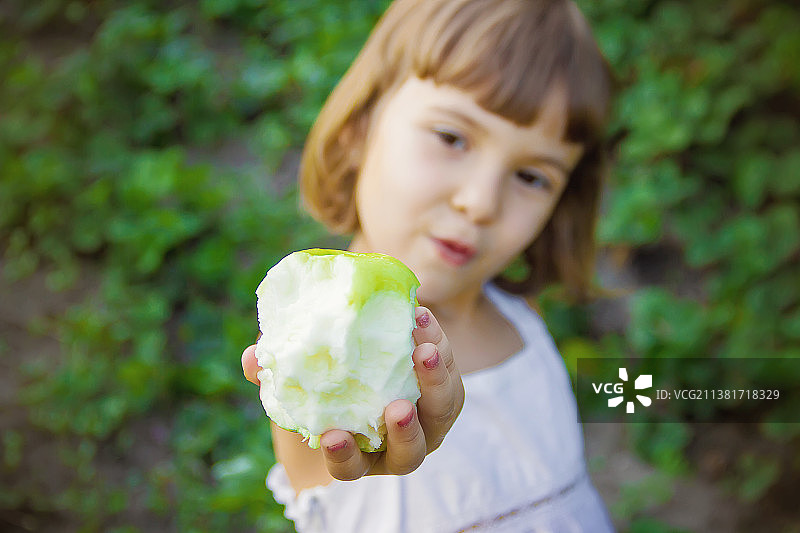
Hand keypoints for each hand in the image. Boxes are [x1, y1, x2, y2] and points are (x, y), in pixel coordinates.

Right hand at [241, 306, 463, 480]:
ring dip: (434, 381)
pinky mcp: (447, 392)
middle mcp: (398, 448)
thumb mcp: (300, 382)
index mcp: (358, 456)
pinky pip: (449, 374)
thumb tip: (252, 355)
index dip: (343, 456)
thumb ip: (276, 373)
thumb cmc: (327, 386)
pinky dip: (438, 347)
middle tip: (397, 406)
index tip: (333, 436)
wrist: (366, 364)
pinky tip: (420, 317)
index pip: (350, 467)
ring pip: (441, 412)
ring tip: (421, 347)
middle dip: (405, 431)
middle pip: (409, 452)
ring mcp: (428, 423)